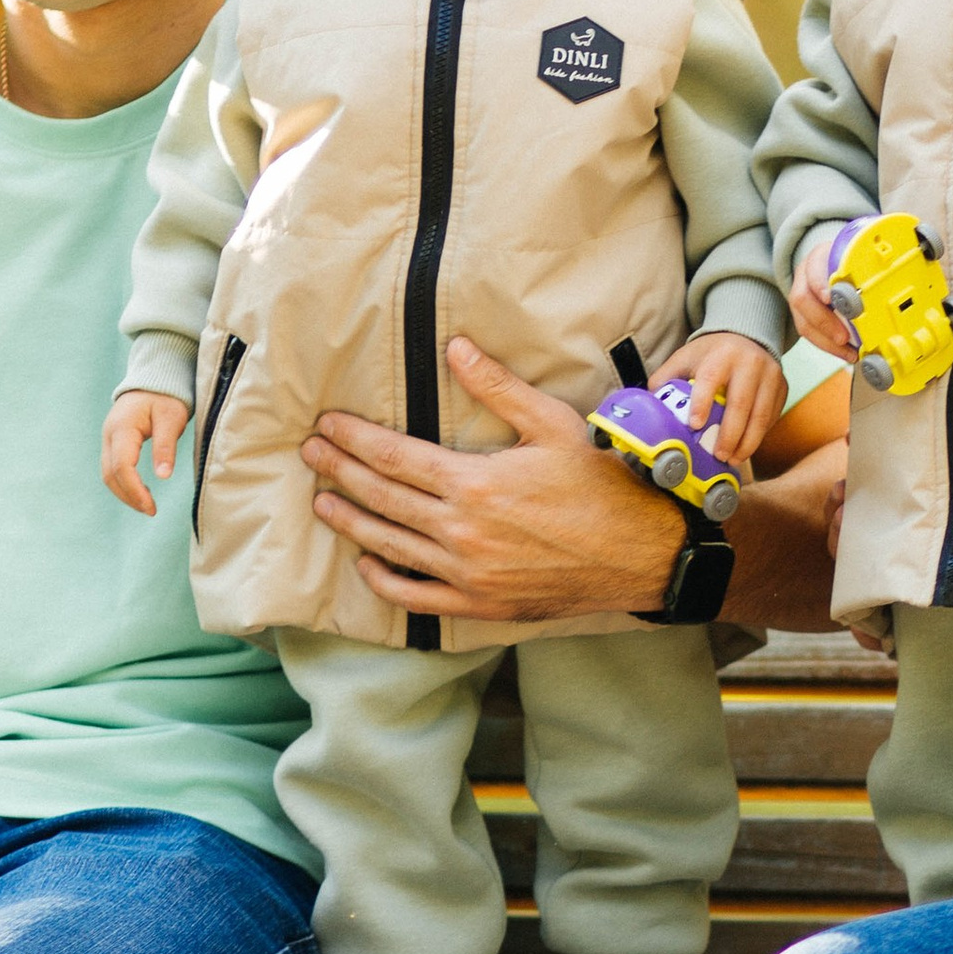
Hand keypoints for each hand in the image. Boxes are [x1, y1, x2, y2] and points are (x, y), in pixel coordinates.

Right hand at [104, 388, 189, 515]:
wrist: (154, 380)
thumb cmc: (165, 397)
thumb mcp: (171, 419)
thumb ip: (165, 446)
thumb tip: (163, 476)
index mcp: (122, 428)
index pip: (122, 466)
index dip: (135, 490)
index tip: (151, 507)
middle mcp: (109, 434)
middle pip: (110, 474)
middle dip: (129, 496)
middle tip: (151, 511)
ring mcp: (108, 439)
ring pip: (108, 474)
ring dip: (125, 493)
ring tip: (147, 506)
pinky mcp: (112, 443)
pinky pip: (112, 468)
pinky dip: (124, 484)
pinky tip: (141, 492)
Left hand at [303, 336, 684, 621]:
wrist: (641, 554)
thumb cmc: (603, 483)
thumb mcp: (554, 424)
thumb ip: (499, 388)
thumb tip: (455, 349)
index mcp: (475, 482)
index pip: (394, 457)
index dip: (353, 440)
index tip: (326, 425)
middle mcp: (461, 531)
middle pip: (382, 498)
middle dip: (339, 472)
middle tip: (310, 454)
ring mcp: (467, 573)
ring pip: (389, 545)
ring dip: (350, 522)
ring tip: (322, 503)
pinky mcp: (480, 604)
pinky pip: (416, 596)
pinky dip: (386, 580)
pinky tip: (367, 563)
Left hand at [665, 330, 786, 462]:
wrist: (748, 336)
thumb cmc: (712, 354)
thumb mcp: (686, 357)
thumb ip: (666, 378)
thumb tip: (649, 406)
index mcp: (721, 354)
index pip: (710, 379)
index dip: (702, 403)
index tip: (694, 425)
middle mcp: (750, 363)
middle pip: (740, 404)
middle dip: (729, 434)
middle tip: (718, 455)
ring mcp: (770, 376)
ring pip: (761, 415)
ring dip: (747, 442)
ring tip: (733, 459)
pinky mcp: (782, 388)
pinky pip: (772, 417)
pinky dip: (759, 436)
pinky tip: (745, 449)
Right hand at [787, 239, 857, 360]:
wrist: (832, 265)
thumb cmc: (847, 265)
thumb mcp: (857, 261)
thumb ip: (864, 273)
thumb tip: (881, 293)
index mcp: (818, 258)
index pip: (813, 268)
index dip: (820, 284)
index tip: (831, 298)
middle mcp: (805, 276)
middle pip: (802, 299)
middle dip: (824, 321)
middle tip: (843, 336)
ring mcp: (800, 296)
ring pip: (803, 320)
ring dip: (826, 339)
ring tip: (847, 351)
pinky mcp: (802, 315)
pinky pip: (809, 332)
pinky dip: (827, 344)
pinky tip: (844, 351)